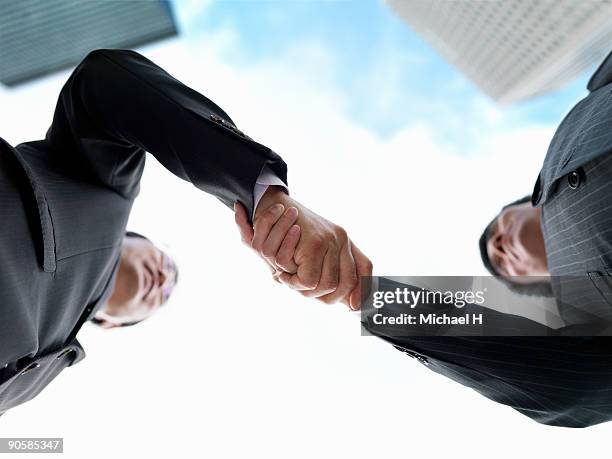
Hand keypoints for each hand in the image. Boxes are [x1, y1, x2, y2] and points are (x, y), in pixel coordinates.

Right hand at [234, 187, 372, 308]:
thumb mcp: (310, 247)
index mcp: (343, 239)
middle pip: (345, 284)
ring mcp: (330, 241)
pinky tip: (283, 273)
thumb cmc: (289, 229)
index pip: (364, 266)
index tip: (354, 307)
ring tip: (288, 279)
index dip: (362, 290)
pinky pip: (309, 281)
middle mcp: (341, 238)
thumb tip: (347, 301)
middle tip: (303, 291)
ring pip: (326, 285)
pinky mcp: (315, 244)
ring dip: (305, 289)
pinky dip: (294, 282)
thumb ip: (327, 268)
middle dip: (325, 297)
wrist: (272, 205)